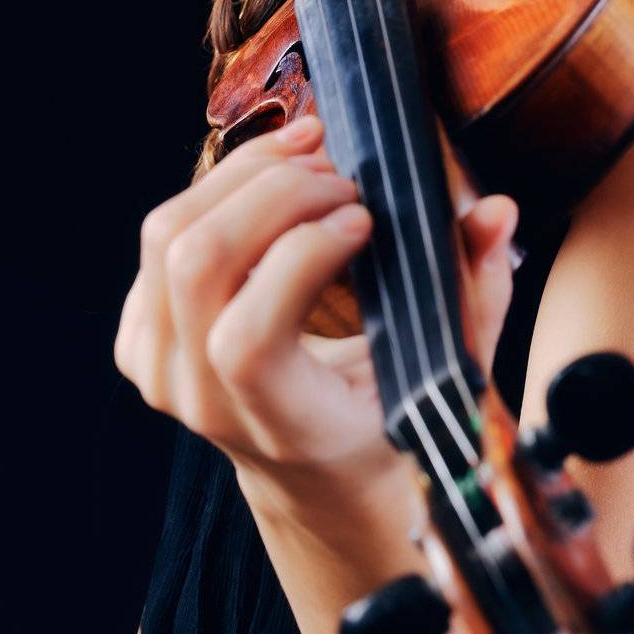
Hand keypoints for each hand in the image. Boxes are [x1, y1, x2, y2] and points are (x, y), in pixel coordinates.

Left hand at [113, 113, 519, 498]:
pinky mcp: (137, 335)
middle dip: (277, 191)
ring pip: (169, 232)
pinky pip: (160, 235)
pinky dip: (218, 187)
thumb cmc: (385, 426)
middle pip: (199, 262)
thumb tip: (495, 210)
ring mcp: (155, 370)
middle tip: (343, 173)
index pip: (246, 339)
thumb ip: (477, 296)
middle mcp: (199, 402)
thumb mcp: (444, 378)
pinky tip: (276, 177)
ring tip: (311, 154)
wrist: (314, 479)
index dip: (298, 256)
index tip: (364, 218)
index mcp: (276, 426)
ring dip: (244, 173)